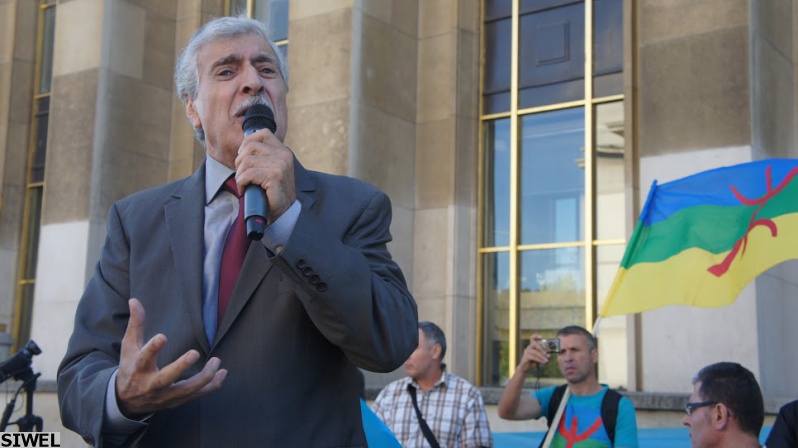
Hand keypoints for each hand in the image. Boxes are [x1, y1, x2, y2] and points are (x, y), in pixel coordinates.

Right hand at [115, 299, 227, 417]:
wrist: (128, 401)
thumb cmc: (131, 367)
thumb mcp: (129, 346)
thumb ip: (136, 324)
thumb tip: (134, 300)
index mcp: (138, 369)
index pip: (144, 358)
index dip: (153, 348)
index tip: (163, 337)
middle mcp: (151, 384)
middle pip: (166, 378)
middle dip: (180, 367)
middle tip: (194, 353)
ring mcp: (165, 395)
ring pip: (185, 390)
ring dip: (203, 377)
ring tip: (217, 361)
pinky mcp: (177, 401)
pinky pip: (196, 396)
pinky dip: (211, 387)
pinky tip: (222, 374)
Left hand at [235, 129, 295, 223]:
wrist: (284, 213)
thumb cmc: (273, 192)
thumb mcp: (272, 169)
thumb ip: (263, 157)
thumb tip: (243, 147)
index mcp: (284, 151)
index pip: (262, 133)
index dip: (247, 142)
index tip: (243, 157)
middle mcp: (284, 156)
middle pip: (250, 147)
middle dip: (240, 162)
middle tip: (242, 176)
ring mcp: (281, 165)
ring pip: (246, 160)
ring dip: (240, 174)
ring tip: (244, 184)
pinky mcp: (275, 177)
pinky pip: (248, 174)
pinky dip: (241, 183)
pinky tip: (245, 190)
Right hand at [518, 334, 550, 373]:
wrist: (526, 368)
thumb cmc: (533, 362)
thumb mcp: (540, 358)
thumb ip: (544, 356)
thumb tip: (549, 355)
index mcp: (532, 346)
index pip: (532, 338)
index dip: (536, 336)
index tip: (541, 337)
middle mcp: (529, 347)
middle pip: (534, 343)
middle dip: (541, 348)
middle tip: (546, 353)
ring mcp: (527, 351)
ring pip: (535, 352)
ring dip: (542, 356)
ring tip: (546, 360)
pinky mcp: (525, 356)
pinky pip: (533, 357)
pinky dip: (539, 359)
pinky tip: (543, 362)